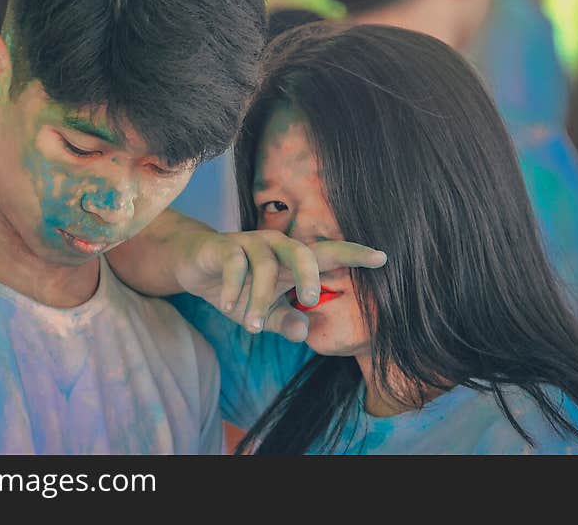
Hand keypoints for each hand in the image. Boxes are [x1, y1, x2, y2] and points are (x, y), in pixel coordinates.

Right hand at [174, 229, 387, 341]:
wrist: (194, 266)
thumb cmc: (237, 288)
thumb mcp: (261, 313)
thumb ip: (283, 322)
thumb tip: (304, 333)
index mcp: (293, 261)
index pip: (330, 255)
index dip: (355, 255)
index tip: (383, 258)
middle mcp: (276, 246)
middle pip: (302, 251)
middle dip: (309, 275)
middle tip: (311, 301)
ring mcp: (250, 243)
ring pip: (265, 263)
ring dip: (259, 298)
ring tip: (252, 327)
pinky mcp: (225, 246)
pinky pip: (234, 264)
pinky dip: (235, 287)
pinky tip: (231, 307)